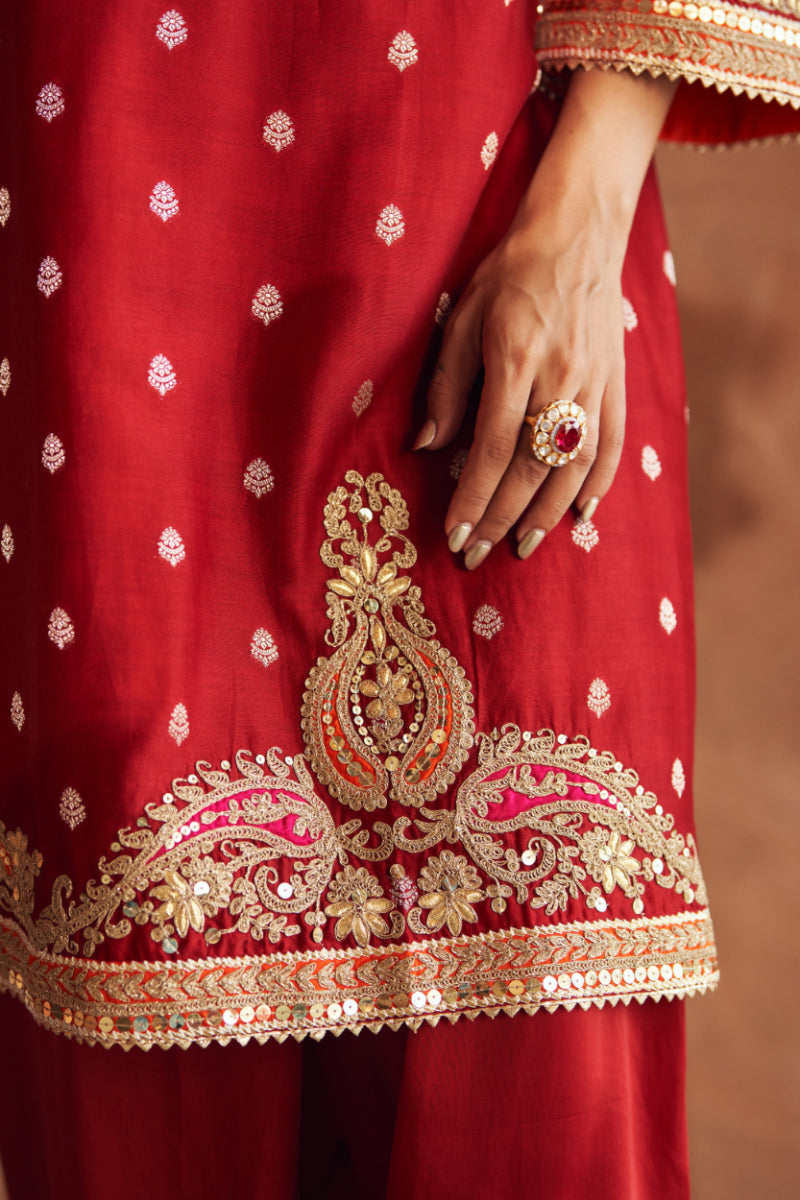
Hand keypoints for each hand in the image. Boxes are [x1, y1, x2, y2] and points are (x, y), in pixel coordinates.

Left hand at [414, 68, 676, 568]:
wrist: (579, 233)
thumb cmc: (510, 273)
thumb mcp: (460, 319)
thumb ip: (445, 387)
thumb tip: (426, 448)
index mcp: (516, 363)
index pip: (491, 451)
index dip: (472, 500)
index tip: (454, 535)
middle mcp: (560, 382)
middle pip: (530, 471)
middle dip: (500, 519)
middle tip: (477, 554)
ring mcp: (595, 386)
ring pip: (572, 469)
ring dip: (546, 515)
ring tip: (522, 546)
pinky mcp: (616, 384)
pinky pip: (611, 446)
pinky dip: (598, 485)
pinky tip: (581, 515)